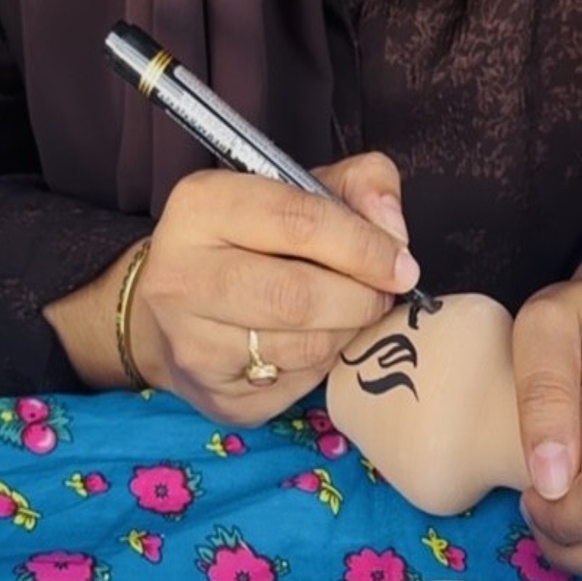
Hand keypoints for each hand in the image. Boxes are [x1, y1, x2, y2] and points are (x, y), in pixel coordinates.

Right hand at [47, 153, 420, 424]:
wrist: (180, 311)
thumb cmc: (254, 241)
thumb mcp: (304, 191)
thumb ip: (361, 185)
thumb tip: (394, 232)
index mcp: (201, 206)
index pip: (299, 223)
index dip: (365, 248)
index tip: (401, 265)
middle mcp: (179, 276)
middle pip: (299, 297)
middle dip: (360, 299)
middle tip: (381, 295)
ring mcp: (190, 344)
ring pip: (303, 346)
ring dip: (345, 332)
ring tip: (346, 313)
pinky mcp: (214, 395)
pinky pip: (296, 385)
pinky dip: (321, 365)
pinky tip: (312, 342)